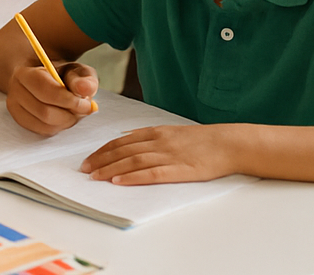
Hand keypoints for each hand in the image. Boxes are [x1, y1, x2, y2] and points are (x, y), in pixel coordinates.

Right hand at [5, 62, 97, 134]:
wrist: (42, 79)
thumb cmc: (61, 75)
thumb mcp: (75, 71)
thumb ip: (83, 79)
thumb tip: (85, 89)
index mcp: (25, 73)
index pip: (45, 90)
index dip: (68, 100)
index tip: (86, 104)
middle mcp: (14, 90)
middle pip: (45, 112)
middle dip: (69, 114)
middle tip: (82, 110)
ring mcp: (14, 107)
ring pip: (44, 125)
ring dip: (65, 122)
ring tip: (73, 112)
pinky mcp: (20, 120)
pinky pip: (42, 131)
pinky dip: (58, 127)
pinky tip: (63, 117)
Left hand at [81, 124, 240, 184]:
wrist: (229, 143)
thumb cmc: (202, 140)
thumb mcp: (172, 131)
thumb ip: (151, 134)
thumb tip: (128, 137)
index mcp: (155, 132)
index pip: (121, 141)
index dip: (103, 151)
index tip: (88, 159)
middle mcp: (158, 142)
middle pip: (123, 151)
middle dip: (101, 160)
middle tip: (84, 170)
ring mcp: (168, 155)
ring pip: (133, 161)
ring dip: (111, 168)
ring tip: (95, 176)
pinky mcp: (180, 169)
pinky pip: (152, 173)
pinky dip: (133, 177)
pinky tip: (119, 181)